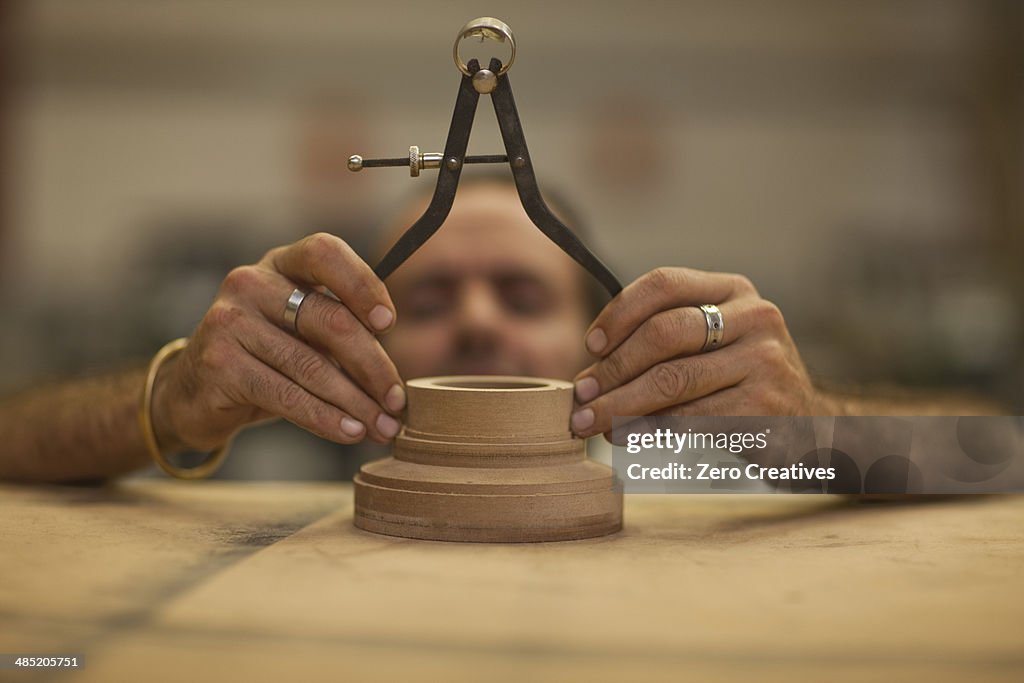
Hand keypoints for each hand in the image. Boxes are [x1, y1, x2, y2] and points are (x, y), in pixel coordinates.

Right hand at [151, 233, 405, 450]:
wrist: (193, 392)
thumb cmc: (265, 359)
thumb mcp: (303, 333)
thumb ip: (342, 335)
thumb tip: (396, 380)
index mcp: (281, 264)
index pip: (325, 253)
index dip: (362, 285)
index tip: (389, 324)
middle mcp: (251, 282)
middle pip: (329, 320)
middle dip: (373, 366)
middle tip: (398, 402)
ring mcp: (230, 321)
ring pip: (312, 366)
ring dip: (357, 403)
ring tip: (384, 428)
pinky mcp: (219, 364)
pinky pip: (287, 395)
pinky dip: (326, 418)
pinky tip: (351, 431)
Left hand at [570, 267, 840, 436]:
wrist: (810, 424)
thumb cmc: (741, 379)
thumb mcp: (714, 341)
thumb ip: (663, 338)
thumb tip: (590, 369)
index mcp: (734, 290)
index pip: (665, 283)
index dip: (619, 313)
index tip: (590, 347)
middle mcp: (755, 317)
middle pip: (663, 333)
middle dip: (613, 368)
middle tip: (581, 394)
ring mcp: (764, 362)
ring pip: (671, 381)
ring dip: (620, 405)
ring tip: (590, 422)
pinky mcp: (764, 408)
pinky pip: (689, 418)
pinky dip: (648, 430)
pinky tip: (625, 436)